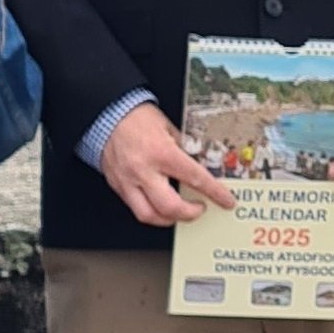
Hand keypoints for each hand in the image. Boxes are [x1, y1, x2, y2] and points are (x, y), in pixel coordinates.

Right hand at [99, 101, 236, 225]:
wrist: (107, 113)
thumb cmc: (135, 117)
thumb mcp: (169, 128)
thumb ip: (183, 149)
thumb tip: (199, 164)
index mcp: (162, 153)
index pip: (196, 179)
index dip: (215, 193)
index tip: (226, 200)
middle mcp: (144, 170)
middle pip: (170, 208)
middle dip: (190, 214)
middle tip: (199, 208)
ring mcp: (128, 181)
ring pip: (149, 215)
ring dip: (168, 219)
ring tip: (179, 212)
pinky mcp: (117, 185)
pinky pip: (134, 207)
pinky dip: (150, 210)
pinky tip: (158, 204)